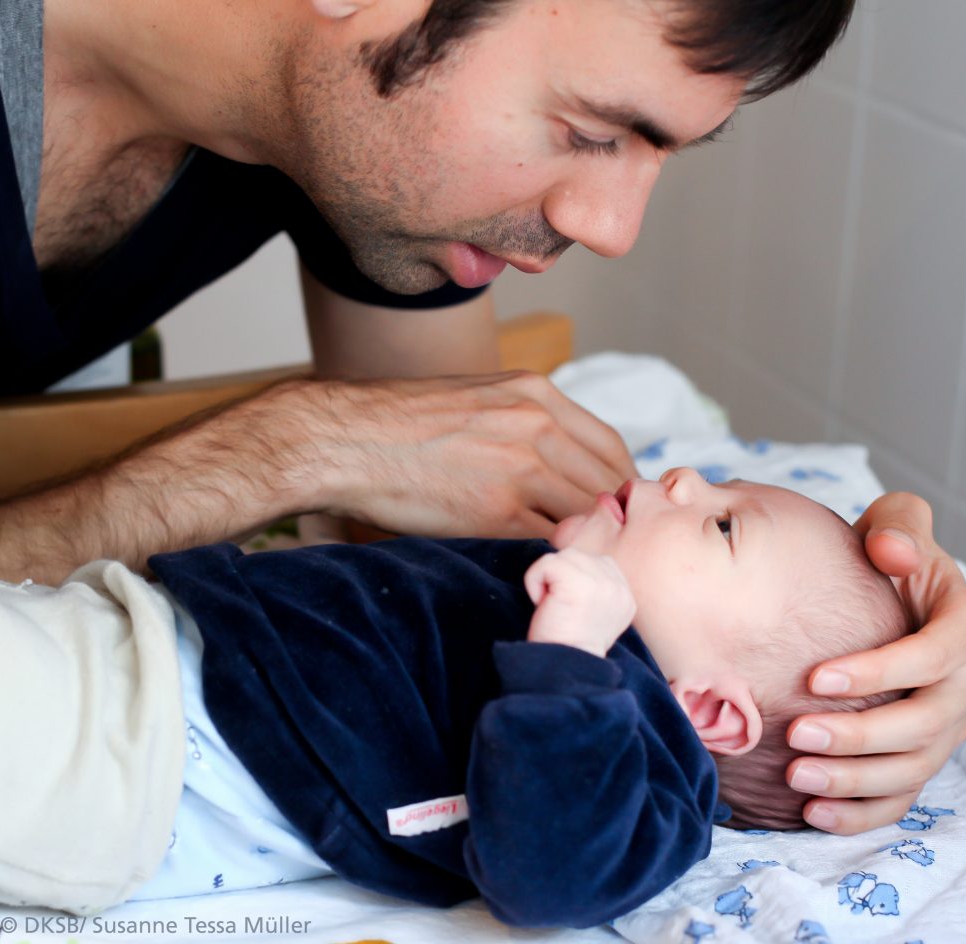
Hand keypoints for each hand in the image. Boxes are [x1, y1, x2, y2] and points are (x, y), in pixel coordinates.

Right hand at [300, 371, 635, 538]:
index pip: (610, 448)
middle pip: (608, 484)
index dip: (621, 487)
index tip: (618, 512)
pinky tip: (552, 568)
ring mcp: (521, 467)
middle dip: (614, 519)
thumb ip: (522, 424)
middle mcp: (537, 424)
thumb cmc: (398, 424)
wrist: (344, 439)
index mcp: (535, 393)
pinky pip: (552, 541)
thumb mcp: (475, 400)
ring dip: (591, 542)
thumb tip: (555, 467)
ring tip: (584, 563)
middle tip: (610, 547)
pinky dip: (558, 557)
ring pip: (588, 515)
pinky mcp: (498, 511)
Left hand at [524, 549, 635, 656]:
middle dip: (560, 579)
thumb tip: (570, 570)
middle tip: (560, 610)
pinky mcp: (577, 581)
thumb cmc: (569, 647)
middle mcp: (618, 587)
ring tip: (553, 607)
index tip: (569, 609)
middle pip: (578, 557)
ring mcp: (601, 582)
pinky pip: (546, 563)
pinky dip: (534, 581)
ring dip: (547, 580)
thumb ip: (594, 590)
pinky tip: (542, 604)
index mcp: (625, 596)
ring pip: (562, 558)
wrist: (564, 669)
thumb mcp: (595, 616)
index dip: (574, 580)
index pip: (597, 563)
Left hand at [786, 492, 965, 834]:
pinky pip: (902, 795)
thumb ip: (899, 525)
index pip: (937, 655)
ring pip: (914, 766)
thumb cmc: (882, 555)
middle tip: (796, 736)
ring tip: (796, 778)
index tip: (816, 677)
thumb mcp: (895, 523)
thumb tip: (893, 551)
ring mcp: (950, 724)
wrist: (877, 592)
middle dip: (860, 735)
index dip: (882, 671)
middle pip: (926, 722)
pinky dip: (862, 811)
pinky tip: (815, 812)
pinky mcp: (924, 753)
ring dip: (855, 779)